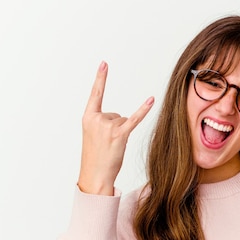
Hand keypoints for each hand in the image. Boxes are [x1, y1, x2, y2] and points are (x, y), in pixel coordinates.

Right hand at [77, 61, 154, 194]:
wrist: (94, 176)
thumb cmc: (95, 157)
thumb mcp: (93, 136)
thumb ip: (104, 122)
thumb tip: (122, 117)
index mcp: (88, 117)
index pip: (96, 94)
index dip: (101, 78)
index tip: (104, 63)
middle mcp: (97, 119)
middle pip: (117, 115)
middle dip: (115, 129)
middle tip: (106, 145)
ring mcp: (108, 126)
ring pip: (124, 121)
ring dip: (122, 135)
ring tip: (112, 147)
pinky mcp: (120, 134)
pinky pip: (134, 119)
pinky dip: (144, 110)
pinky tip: (151, 100)